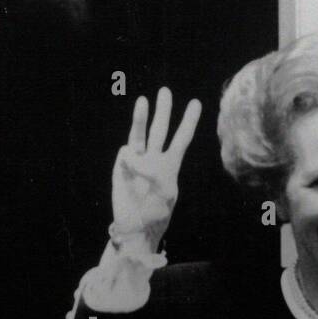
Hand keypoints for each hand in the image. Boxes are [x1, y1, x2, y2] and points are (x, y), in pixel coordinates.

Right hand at [110, 88, 201, 247]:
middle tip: (165, 91)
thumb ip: (153, 173)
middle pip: (160, 129)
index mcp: (170, 165)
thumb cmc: (156, 213)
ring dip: (141, 117)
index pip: (181, 139)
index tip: (196, 103)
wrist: (136, 227)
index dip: (188, 121)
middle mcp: (154, 158)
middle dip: (163, 111)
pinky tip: (130, 173)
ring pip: (139, 134)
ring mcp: (136, 161)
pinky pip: (125, 155)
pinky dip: (129, 161)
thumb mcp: (164, 194)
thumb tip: (134, 157)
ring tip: (143, 100)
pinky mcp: (121, 166)